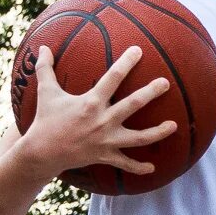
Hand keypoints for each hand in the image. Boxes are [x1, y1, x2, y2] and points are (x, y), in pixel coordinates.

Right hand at [13, 46, 176, 180]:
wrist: (42, 152)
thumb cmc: (45, 120)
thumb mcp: (45, 92)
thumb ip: (45, 68)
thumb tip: (41, 47)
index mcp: (91, 102)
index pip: (112, 78)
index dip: (126, 63)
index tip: (138, 51)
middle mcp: (103, 120)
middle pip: (133, 105)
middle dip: (151, 93)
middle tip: (165, 83)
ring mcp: (106, 140)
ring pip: (138, 137)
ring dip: (157, 132)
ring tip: (174, 125)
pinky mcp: (105, 156)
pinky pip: (125, 164)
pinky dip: (139, 167)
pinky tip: (153, 167)